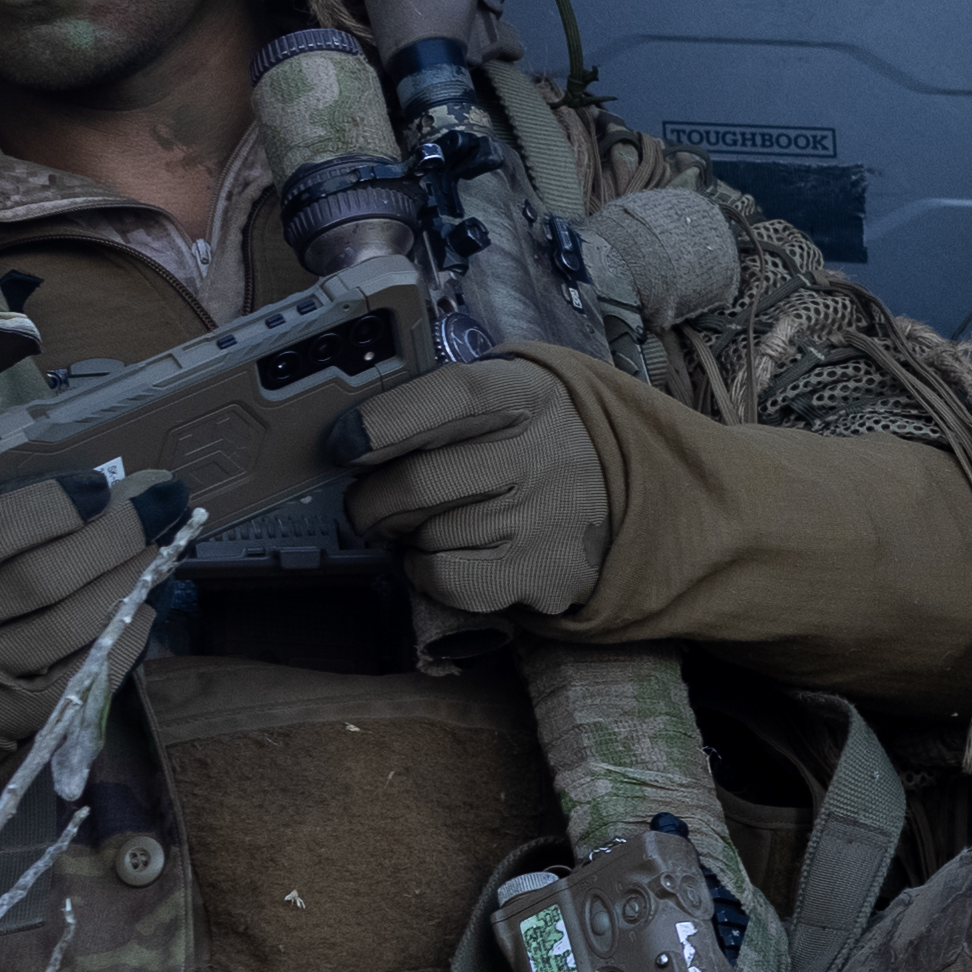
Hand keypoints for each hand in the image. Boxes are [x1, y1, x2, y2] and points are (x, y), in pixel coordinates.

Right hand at [0, 462, 163, 764]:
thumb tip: (48, 429)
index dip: (48, 509)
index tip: (98, 486)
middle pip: (38, 582)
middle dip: (113, 539)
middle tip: (155, 509)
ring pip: (65, 632)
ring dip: (126, 586)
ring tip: (154, 553)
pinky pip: (73, 685)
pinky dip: (119, 646)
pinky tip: (137, 610)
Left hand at [340, 346, 618, 630]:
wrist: (628, 491)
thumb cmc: (538, 439)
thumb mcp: (512, 394)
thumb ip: (446, 404)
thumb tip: (355, 440)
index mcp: (526, 392)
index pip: (450, 398)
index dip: (386, 422)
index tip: (343, 445)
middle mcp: (538, 453)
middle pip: (418, 482)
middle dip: (370, 501)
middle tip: (369, 505)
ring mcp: (541, 516)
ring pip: (426, 535)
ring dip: (405, 537)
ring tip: (427, 525)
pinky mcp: (540, 571)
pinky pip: (448, 578)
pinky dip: (426, 572)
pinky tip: (442, 556)